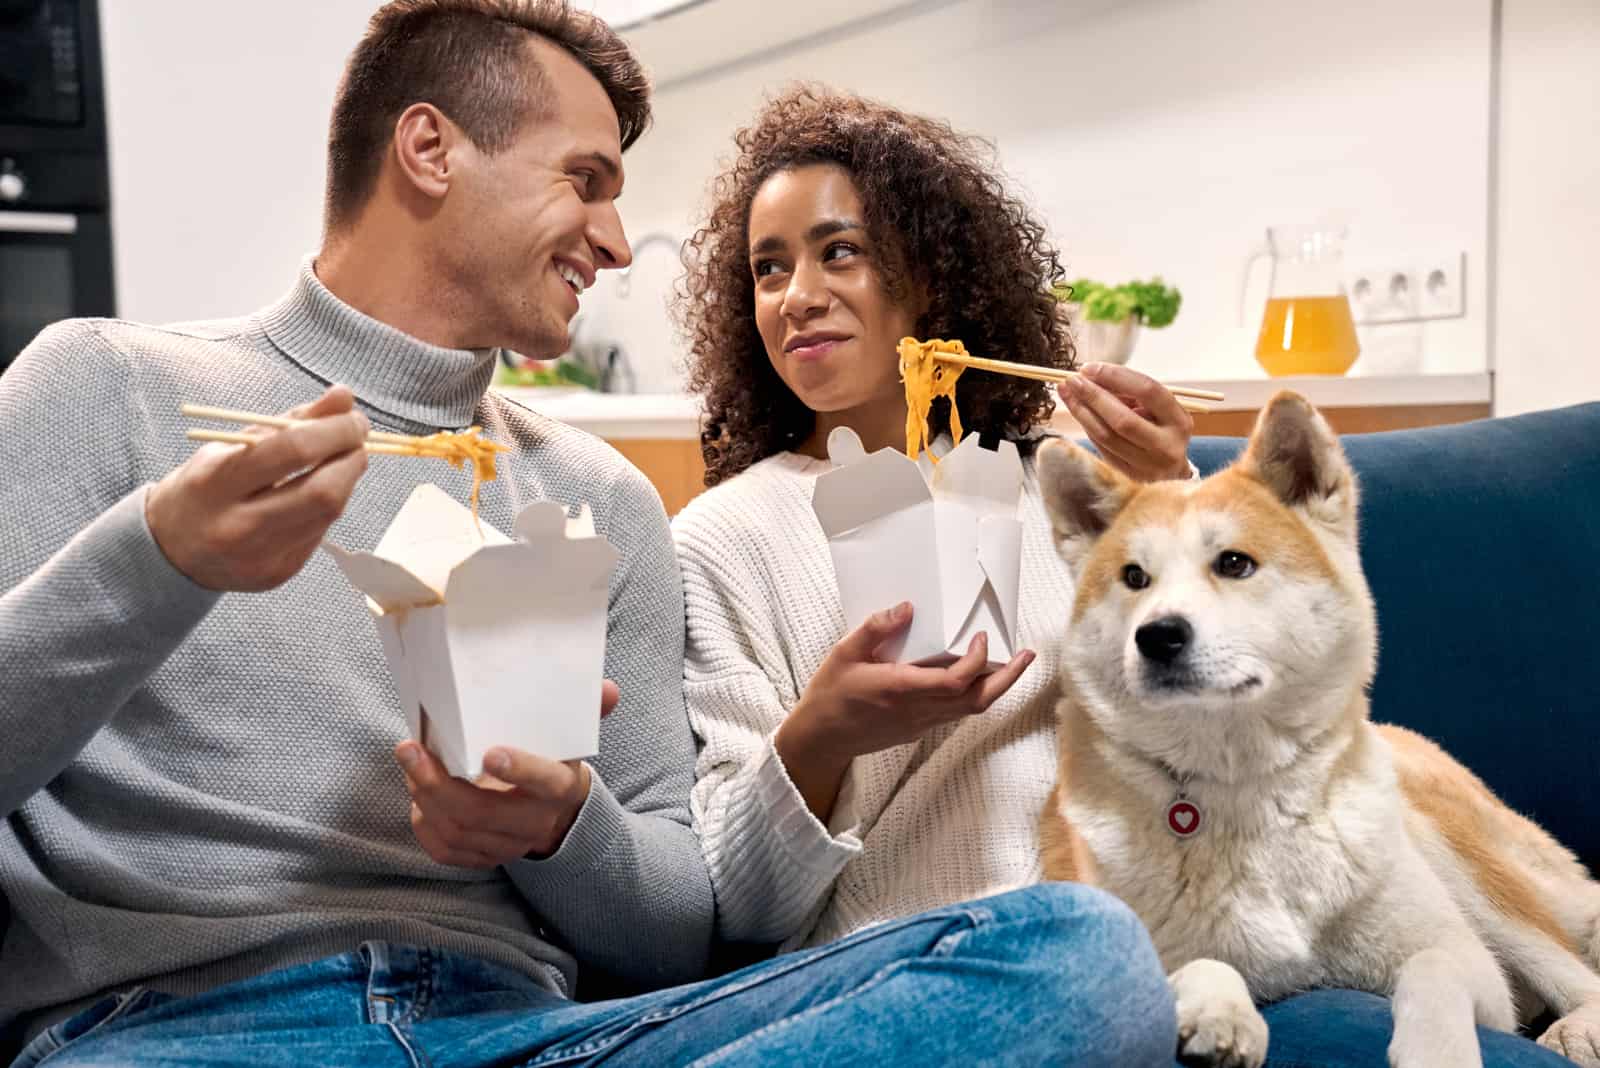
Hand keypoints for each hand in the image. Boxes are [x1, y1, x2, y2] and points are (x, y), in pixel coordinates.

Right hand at [146, 385, 369, 590]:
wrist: (170, 551)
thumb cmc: (202, 488)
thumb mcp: (230, 446)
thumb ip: (288, 421)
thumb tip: (343, 396)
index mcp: (216, 483)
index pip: (292, 451)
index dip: (335, 431)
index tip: (354, 418)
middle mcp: (238, 526)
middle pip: (322, 492)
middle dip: (352, 458)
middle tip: (357, 439)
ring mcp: (260, 556)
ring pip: (329, 513)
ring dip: (346, 480)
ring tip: (340, 460)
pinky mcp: (279, 573)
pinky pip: (320, 533)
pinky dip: (328, 506)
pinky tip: (317, 492)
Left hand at [397, 680, 620, 868]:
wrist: (556, 817)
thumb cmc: (553, 765)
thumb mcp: (573, 738)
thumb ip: (588, 710)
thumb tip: (609, 689)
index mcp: (558, 788)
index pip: (543, 782)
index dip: (519, 770)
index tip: (490, 753)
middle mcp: (533, 823)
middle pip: (482, 813)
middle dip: (439, 784)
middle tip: (411, 751)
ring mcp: (506, 846)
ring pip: (457, 832)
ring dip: (424, 797)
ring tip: (409, 763)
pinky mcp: (483, 858)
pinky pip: (445, 851)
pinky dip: (424, 823)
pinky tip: (416, 795)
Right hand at [776, 603, 1034, 818]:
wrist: (821, 740)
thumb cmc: (830, 695)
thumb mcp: (844, 653)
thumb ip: (876, 628)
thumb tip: (907, 607)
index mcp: (900, 689)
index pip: (956, 681)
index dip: (978, 660)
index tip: (981, 638)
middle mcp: (917, 710)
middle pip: (977, 700)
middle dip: (1008, 678)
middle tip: (1026, 655)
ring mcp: (920, 724)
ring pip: (971, 710)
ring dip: (995, 687)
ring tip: (1011, 663)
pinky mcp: (917, 730)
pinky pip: (955, 713)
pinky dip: (972, 695)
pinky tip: (973, 677)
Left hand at [1060, 362, 1192, 481]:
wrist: (1170, 472)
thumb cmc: (1160, 429)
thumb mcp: (1156, 408)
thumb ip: (1130, 393)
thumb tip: (1092, 376)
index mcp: (1179, 421)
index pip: (1147, 391)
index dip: (1116, 377)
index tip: (1090, 368)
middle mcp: (1166, 446)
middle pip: (1123, 419)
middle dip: (1093, 396)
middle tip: (1072, 380)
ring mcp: (1147, 466)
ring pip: (1106, 436)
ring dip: (1082, 411)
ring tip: (1067, 392)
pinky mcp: (1128, 477)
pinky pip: (1101, 447)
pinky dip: (1086, 426)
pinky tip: (1077, 410)